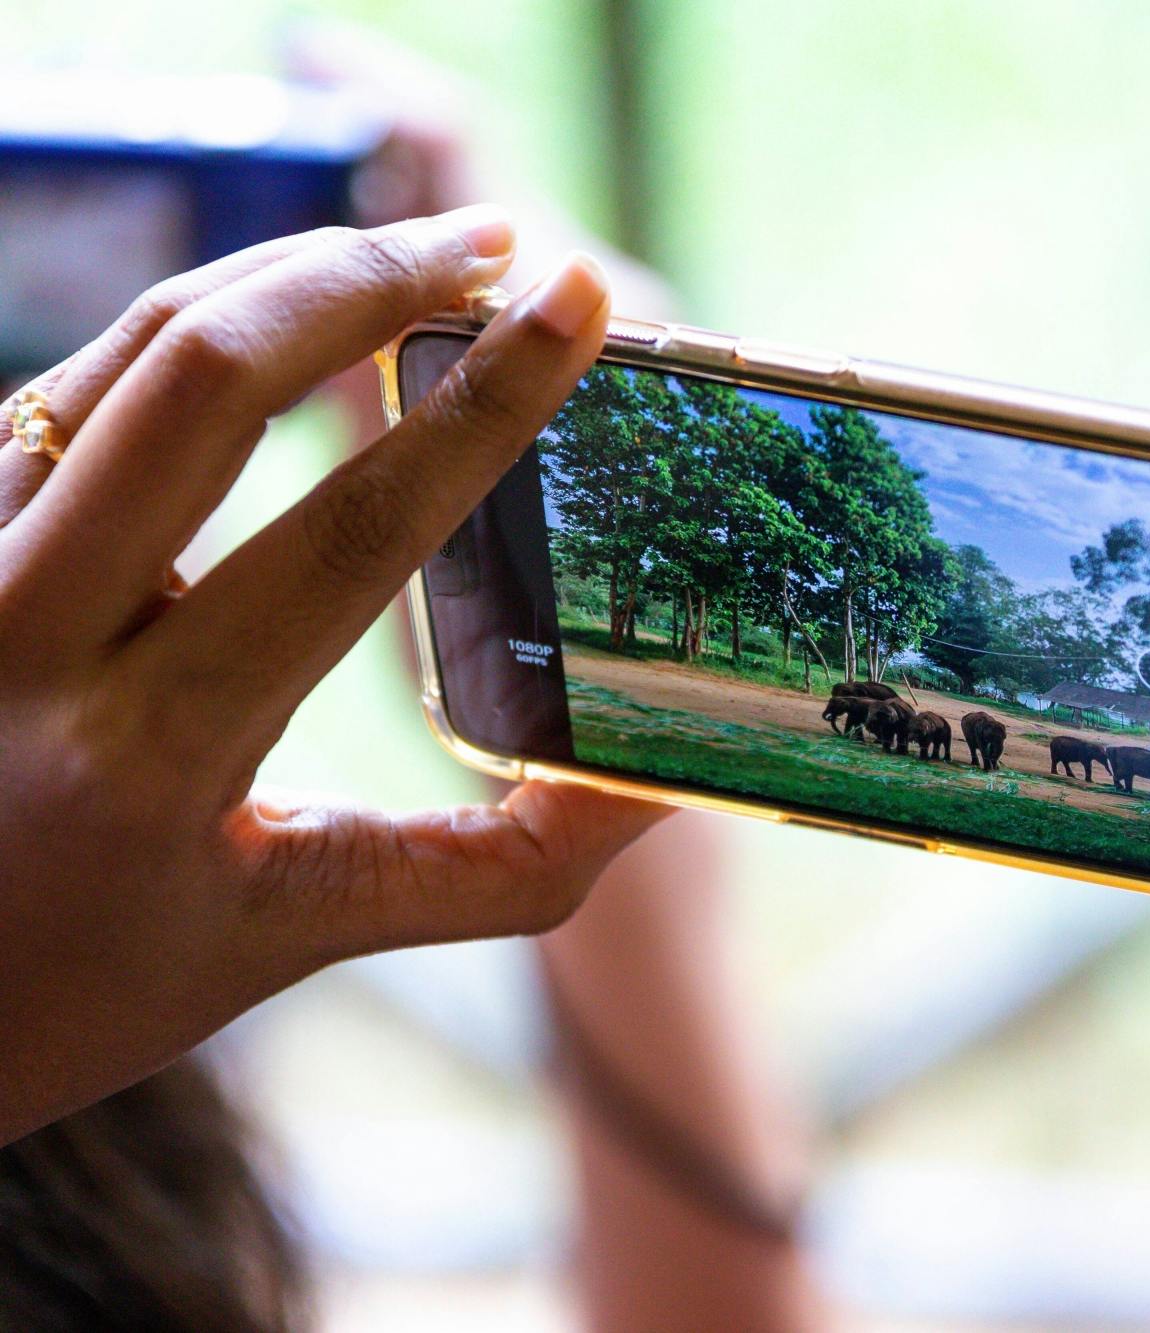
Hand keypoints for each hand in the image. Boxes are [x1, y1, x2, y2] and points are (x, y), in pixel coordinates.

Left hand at [0, 215, 663, 1144]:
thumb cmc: (78, 985)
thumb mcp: (290, 943)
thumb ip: (496, 870)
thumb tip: (657, 785)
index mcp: (147, 753)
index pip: (349, 534)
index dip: (483, 406)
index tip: (577, 301)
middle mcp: (19, 634)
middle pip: (203, 373)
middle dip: (368, 276)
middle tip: (492, 245)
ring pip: (129, 347)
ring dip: (285, 275)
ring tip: (414, 261)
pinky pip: (75, 379)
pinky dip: (196, 323)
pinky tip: (286, 318)